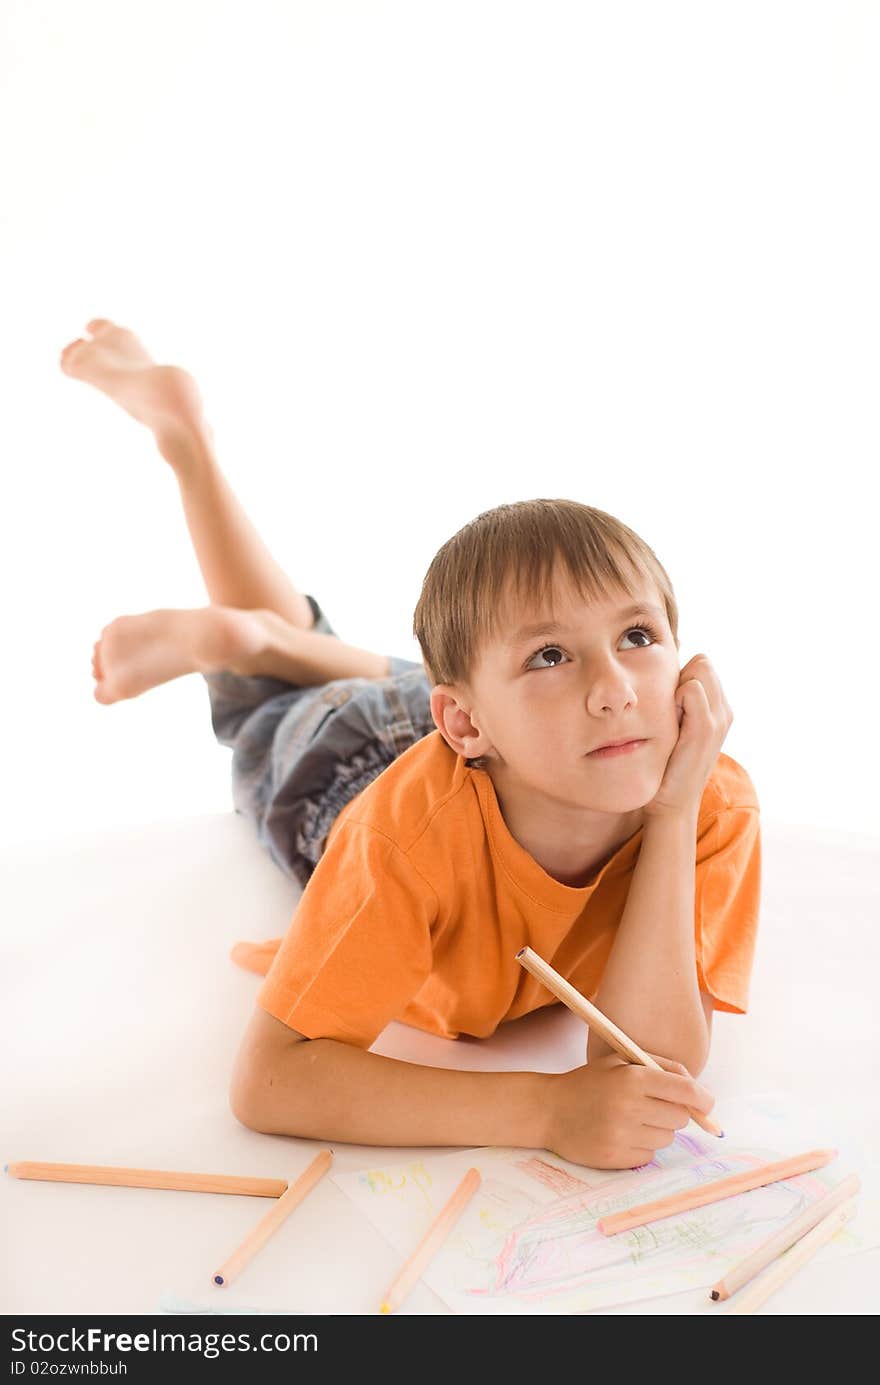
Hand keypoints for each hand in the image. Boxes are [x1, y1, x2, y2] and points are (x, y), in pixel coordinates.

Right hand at [544, 1052, 715, 1168]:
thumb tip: (700, 1092)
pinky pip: (649, 1156)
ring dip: (656, 1130)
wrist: (548, 1110)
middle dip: (673, 1112)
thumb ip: (662, 1068)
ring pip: (667, 1139)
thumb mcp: (622, 1061)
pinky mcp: (615, 1157)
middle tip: (651, 1106)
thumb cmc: (590, 1083)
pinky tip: (621, 1135)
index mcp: (633, 1078)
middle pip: (680, 1118)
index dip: (703, 1099)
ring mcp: (622, 1135)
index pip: (686, 1092)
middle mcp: (630, 1107)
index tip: (707, 1104)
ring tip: (631, 1120)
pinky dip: (641, 1147)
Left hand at [643, 654, 732, 821]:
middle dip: (681, 677)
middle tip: (670, 711)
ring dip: (677, 687)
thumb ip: (678, 702)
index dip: (682, 676)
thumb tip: (663, 675)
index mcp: (719, 709)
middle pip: (703, 662)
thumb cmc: (666, 765)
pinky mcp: (706, 727)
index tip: (671, 704)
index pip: (703, 664)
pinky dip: (675, 698)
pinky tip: (669, 723)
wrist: (671, 803)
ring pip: (699, 669)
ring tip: (670, 719)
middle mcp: (725, 711)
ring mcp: (719, 718)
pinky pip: (691, 687)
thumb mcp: (676, 727)